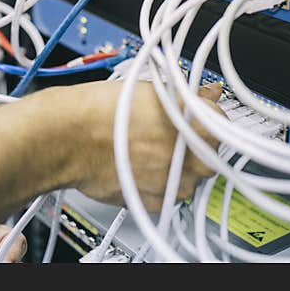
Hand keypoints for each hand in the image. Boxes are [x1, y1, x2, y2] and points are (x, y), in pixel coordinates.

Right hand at [54, 80, 221, 210]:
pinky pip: (168, 196)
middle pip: (210, 154)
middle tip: (170, 135)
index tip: (194, 117)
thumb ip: (189, 96)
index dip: (205, 118)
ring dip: (178, 168)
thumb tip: (208, 93)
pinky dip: (159, 185)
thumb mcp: (152, 88)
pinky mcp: (154, 202)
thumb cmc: (101, 110)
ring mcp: (173, 182)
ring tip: (150, 152)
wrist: (68, 137)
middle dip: (195, 146)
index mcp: (195, 123)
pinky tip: (140, 168)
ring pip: (190, 179)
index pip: (221, 121)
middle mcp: (189, 155)